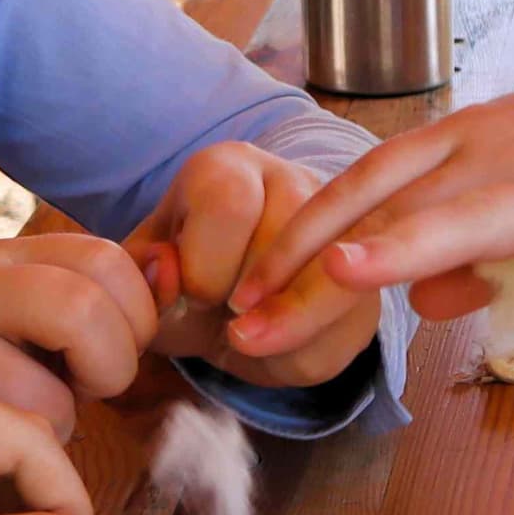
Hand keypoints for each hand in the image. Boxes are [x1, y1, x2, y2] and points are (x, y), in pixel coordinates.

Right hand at [0, 234, 161, 433]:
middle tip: (87, 388)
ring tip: (35, 418)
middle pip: (82, 308)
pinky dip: (31, 457)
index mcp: (11, 255)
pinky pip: (11, 447)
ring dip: (63, 423)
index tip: (107, 348)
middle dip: (109, 366)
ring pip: (52, 395)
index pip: (107, 259)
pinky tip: (3, 443)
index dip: (134, 316)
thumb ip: (114, 299)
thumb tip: (170, 268)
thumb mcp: (51, 320)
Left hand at [127, 142, 381, 387]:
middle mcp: (292, 178)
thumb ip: (141, 276)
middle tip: (228, 316)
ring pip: (331, 278)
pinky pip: (350, 317)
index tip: (193, 294)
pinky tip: (284, 343)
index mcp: (227, 167)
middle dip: (248, 300)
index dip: (206, 268)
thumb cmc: (186, 287)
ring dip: (284, 326)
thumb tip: (166, 269)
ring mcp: (342, 219)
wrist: (230, 312)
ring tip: (252, 335)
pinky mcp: (373, 272)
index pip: (230, 204)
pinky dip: (309, 347)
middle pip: (286, 241)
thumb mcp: (149, 281)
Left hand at [223, 40, 513, 353]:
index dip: (297, 244)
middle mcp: (508, 158)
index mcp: (472, 146)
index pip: (363, 192)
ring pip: (491, 214)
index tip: (238, 298)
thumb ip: (474, 247)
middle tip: (248, 327)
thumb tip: (427, 302)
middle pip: (399, 213)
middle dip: (318, 270)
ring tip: (357, 274)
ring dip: (421, 242)